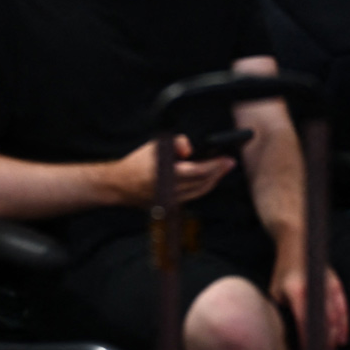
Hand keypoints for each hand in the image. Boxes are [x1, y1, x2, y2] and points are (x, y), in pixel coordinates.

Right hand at [109, 136, 234, 207]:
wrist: (120, 185)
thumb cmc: (136, 163)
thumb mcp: (154, 146)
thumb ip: (175, 143)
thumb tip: (190, 149)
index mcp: (167, 175)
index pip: (199, 171)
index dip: (215, 166)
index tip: (226, 160)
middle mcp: (171, 191)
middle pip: (203, 183)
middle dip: (218, 173)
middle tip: (229, 163)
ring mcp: (171, 201)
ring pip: (200, 192)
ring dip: (213, 181)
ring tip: (221, 170)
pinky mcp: (171, 206)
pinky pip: (193, 196)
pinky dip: (203, 187)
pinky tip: (208, 179)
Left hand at [270, 255, 349, 349]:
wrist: (297, 241)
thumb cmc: (283, 271)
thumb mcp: (276, 292)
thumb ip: (282, 311)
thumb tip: (286, 336)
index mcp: (296, 289)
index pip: (304, 320)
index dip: (306, 340)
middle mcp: (314, 286)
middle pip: (322, 320)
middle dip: (323, 342)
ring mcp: (327, 283)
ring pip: (334, 315)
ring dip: (333, 336)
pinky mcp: (335, 281)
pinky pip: (342, 305)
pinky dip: (343, 323)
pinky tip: (342, 338)